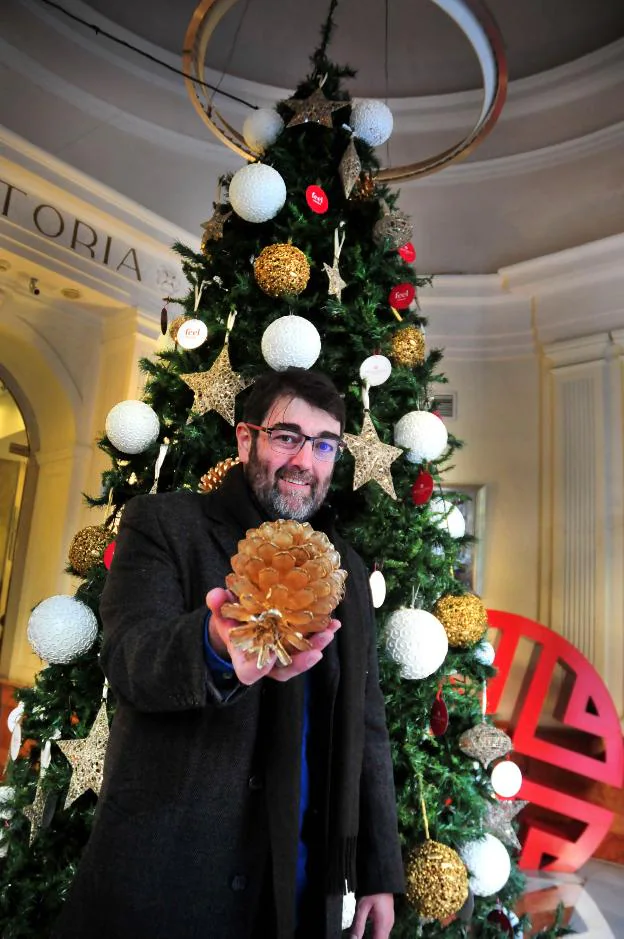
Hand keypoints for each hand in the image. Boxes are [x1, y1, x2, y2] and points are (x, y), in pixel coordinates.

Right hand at [205, 587, 340, 685]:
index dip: (259, 668)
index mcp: (243, 658)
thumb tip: (215, 595)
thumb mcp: (221, 611)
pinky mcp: (293, 645)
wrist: (239, 621)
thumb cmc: (230, 619)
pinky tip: (332, 623)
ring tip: (329, 632)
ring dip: (316, 647)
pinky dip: (320, 636)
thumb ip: (218, 605)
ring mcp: (280, 654)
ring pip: (299, 659)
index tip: (268, 655)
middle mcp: (264, 661)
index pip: (249, 672)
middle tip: (314, 652)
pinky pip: (307, 646)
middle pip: (283, 669)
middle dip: (300, 662)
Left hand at [350, 894, 393, 938]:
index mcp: (383, 924)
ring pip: (382, 938)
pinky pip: (383, 933)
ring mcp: (389, 923)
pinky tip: (369, 935)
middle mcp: (388, 925)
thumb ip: (358, 925)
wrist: (383, 879)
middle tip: (358, 938)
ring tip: (362, 937)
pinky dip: (376, 936)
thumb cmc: (373, 891)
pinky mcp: (388, 920)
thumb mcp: (362, 907)